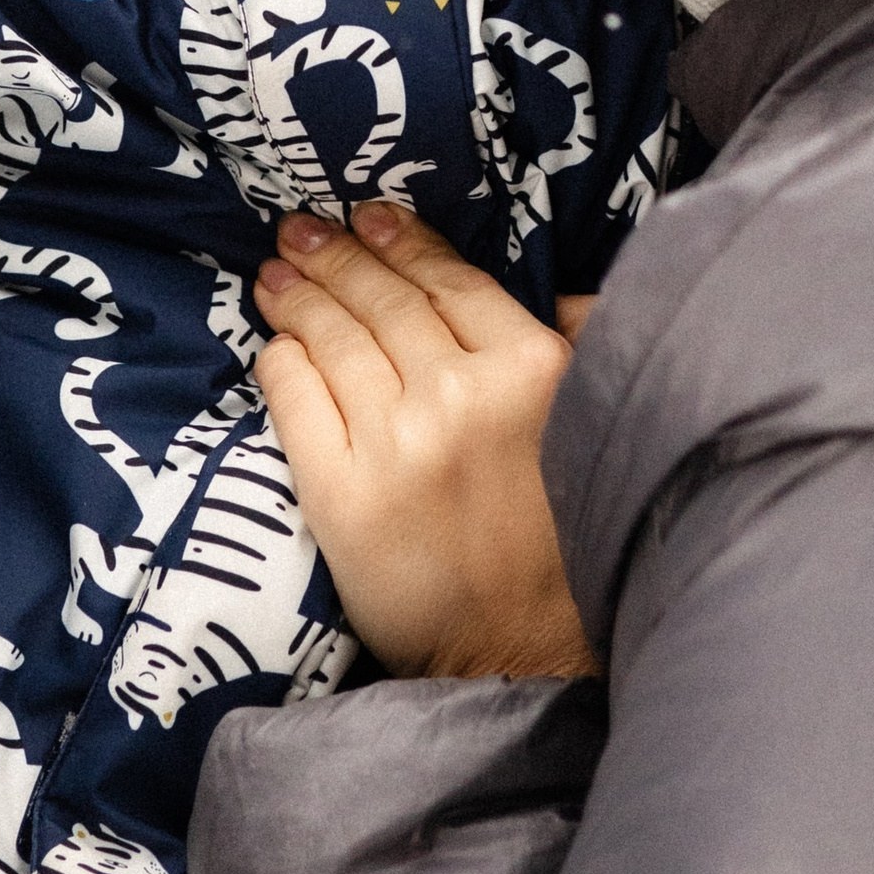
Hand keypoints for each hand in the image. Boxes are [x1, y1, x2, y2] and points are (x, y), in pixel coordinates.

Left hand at [253, 204, 596, 683]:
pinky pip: (298, 403)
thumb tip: (558, 290)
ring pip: (335, 342)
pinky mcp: (342, 496)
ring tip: (276, 274)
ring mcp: (396, 446)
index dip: (403, 242)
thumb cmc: (568, 541)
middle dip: (336, 258)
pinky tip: (276, 344)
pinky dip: (283, 363)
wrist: (522, 656)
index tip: (369, 217)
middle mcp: (461, 397)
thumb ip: (584, 346)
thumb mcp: (598, 422)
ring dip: (300, 297)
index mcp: (531, 371)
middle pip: (383, 301)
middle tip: (301, 232)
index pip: (450, 282)